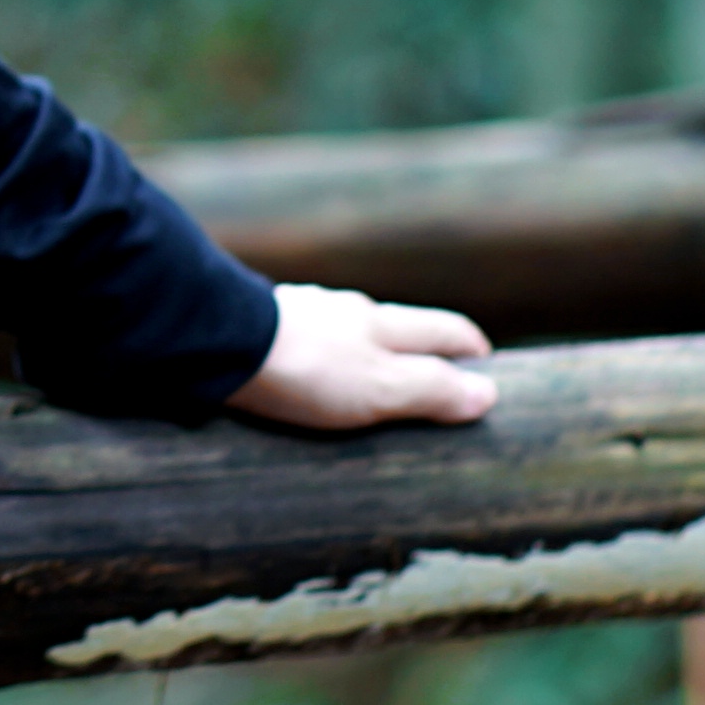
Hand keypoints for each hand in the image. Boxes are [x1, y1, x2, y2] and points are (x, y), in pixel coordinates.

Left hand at [225, 284, 498, 431]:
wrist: (217, 344)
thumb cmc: (305, 369)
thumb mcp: (380, 389)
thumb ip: (431, 390)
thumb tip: (487, 394)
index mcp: (383, 324)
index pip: (445, 329)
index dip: (470, 349)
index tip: (485, 368)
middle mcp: (346, 311)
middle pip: (398, 327)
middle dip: (421, 349)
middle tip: (434, 379)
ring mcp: (304, 314)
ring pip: (349, 332)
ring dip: (366, 353)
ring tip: (367, 384)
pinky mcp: (263, 328)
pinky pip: (306, 342)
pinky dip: (321, 357)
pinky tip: (306, 374)